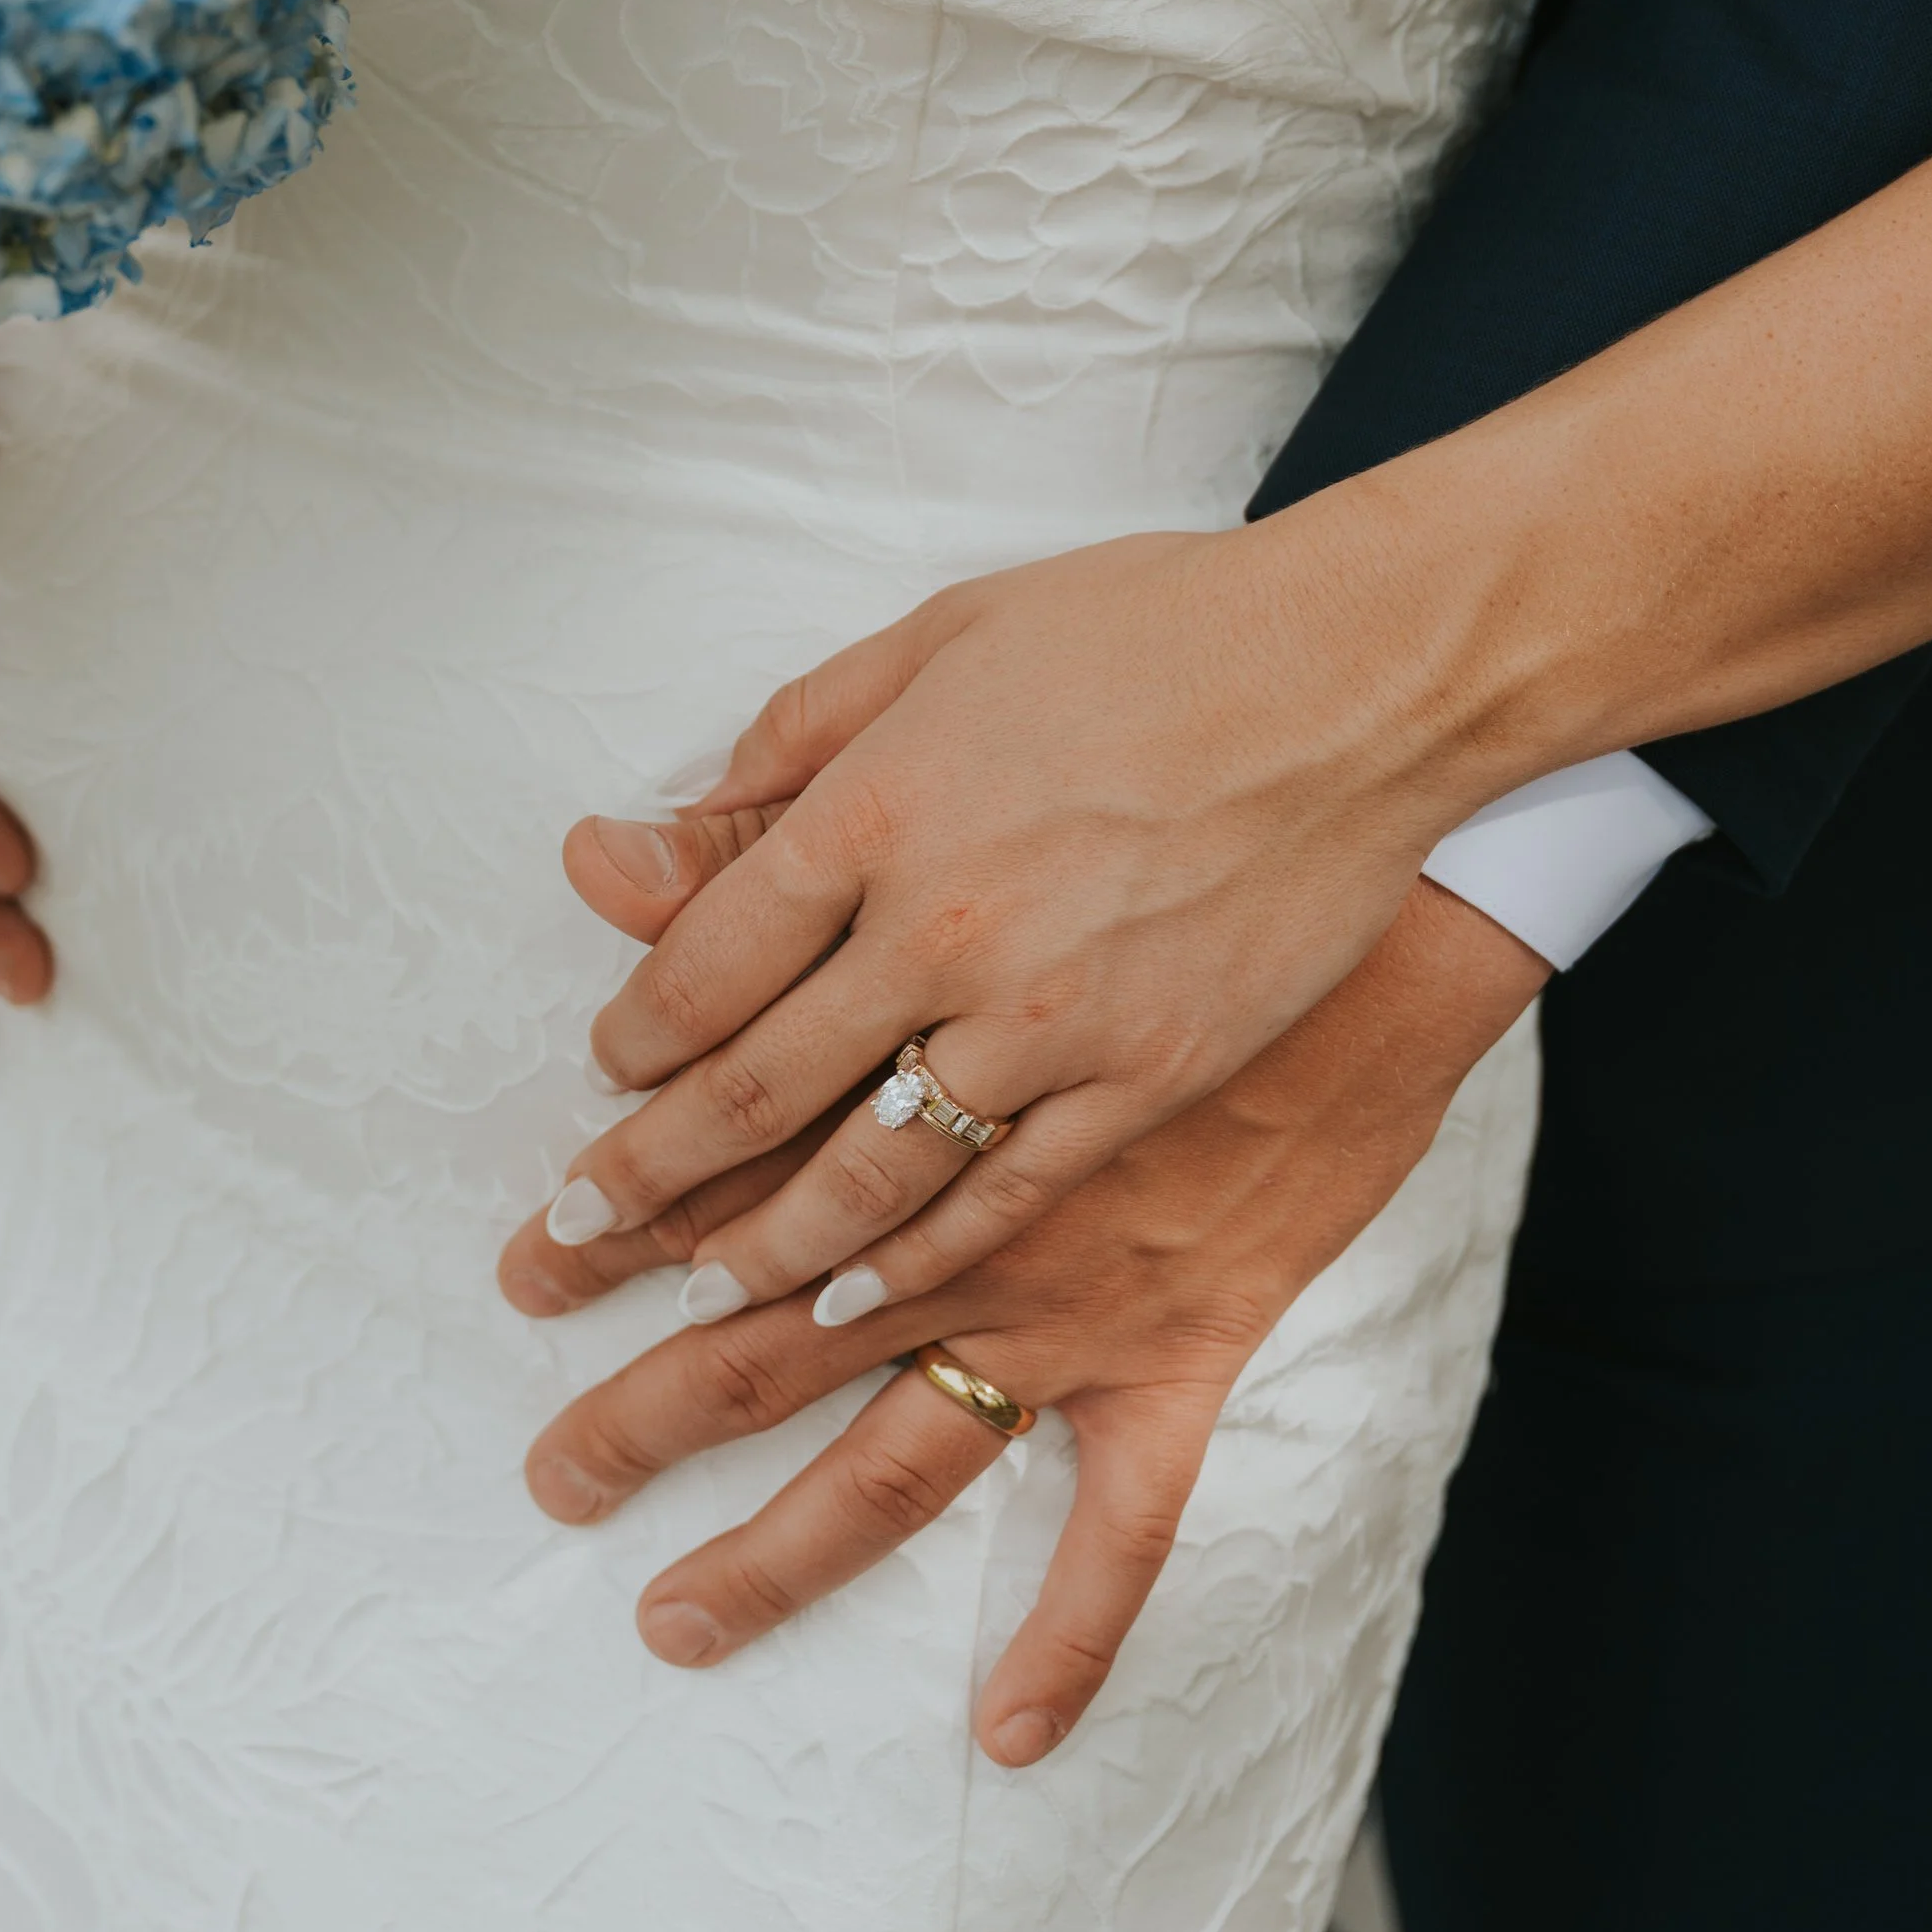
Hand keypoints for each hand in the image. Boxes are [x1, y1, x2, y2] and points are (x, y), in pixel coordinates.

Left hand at [504, 877, 1546, 1765]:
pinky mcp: (1186, 1338)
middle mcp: (956, 1207)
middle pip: (759, 1328)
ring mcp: (1071, 1294)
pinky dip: (1073, 1635)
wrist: (1378, 871)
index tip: (527, 1268)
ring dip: (780, 1546)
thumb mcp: (925, 747)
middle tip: (550, 1473)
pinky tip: (1006, 1736)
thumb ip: (759, 822)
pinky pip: (1128, 1519)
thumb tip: (592, 854)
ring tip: (673, 1619)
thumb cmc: (1161, 800)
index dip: (611, 1219)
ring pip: (897, 1450)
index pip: (710, 1168)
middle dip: (642, 1408)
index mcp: (891, 1067)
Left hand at [553, 510, 1482, 1326]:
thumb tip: (653, 826)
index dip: (635, 1040)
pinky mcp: (1146, 1075)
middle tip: (569, 1242)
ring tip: (691, 1303)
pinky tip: (854, 1301)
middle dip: (647, 1178)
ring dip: (761, 1251)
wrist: (1361, 674)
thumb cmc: (1154, 628)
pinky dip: (917, 1260)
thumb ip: (794, 741)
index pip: (705, 961)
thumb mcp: (944, 637)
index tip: (605, 1079)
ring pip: (865, 1175)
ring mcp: (1048, 1017)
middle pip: (754, 1087)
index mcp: (875, 809)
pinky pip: (1002, 1195)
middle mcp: (941, 927)